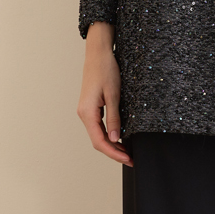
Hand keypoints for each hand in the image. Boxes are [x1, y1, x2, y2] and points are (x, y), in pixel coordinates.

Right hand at [77, 23, 131, 164]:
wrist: (98, 53)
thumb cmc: (105, 69)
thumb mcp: (113, 94)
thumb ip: (114, 118)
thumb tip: (115, 140)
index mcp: (87, 112)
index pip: (100, 141)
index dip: (114, 153)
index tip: (128, 160)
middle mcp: (84, 114)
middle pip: (98, 141)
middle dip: (114, 153)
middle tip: (131, 159)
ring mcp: (86, 111)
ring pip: (98, 135)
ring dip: (112, 145)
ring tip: (127, 152)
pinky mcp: (90, 107)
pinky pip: (98, 126)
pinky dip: (109, 135)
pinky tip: (119, 138)